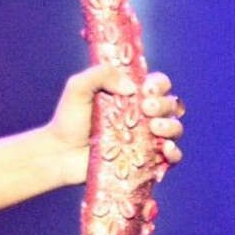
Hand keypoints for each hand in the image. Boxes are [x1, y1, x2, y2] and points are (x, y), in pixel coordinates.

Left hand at [39, 64, 181, 187]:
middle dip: (164, 104)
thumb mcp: (78, 87)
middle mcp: (143, 116)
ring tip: (154, 128)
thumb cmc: (68, 119)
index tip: (146, 89)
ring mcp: (145, 139)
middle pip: (171, 105)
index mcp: (131, 95)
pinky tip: (165, 149)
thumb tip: (131, 88)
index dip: (159, 84)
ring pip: (175, 128)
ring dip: (171, 126)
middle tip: (146, 108)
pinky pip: (171, 157)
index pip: (158, 85)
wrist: (59, 153)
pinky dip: (174, 152)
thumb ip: (101, 74)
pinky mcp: (145, 161)